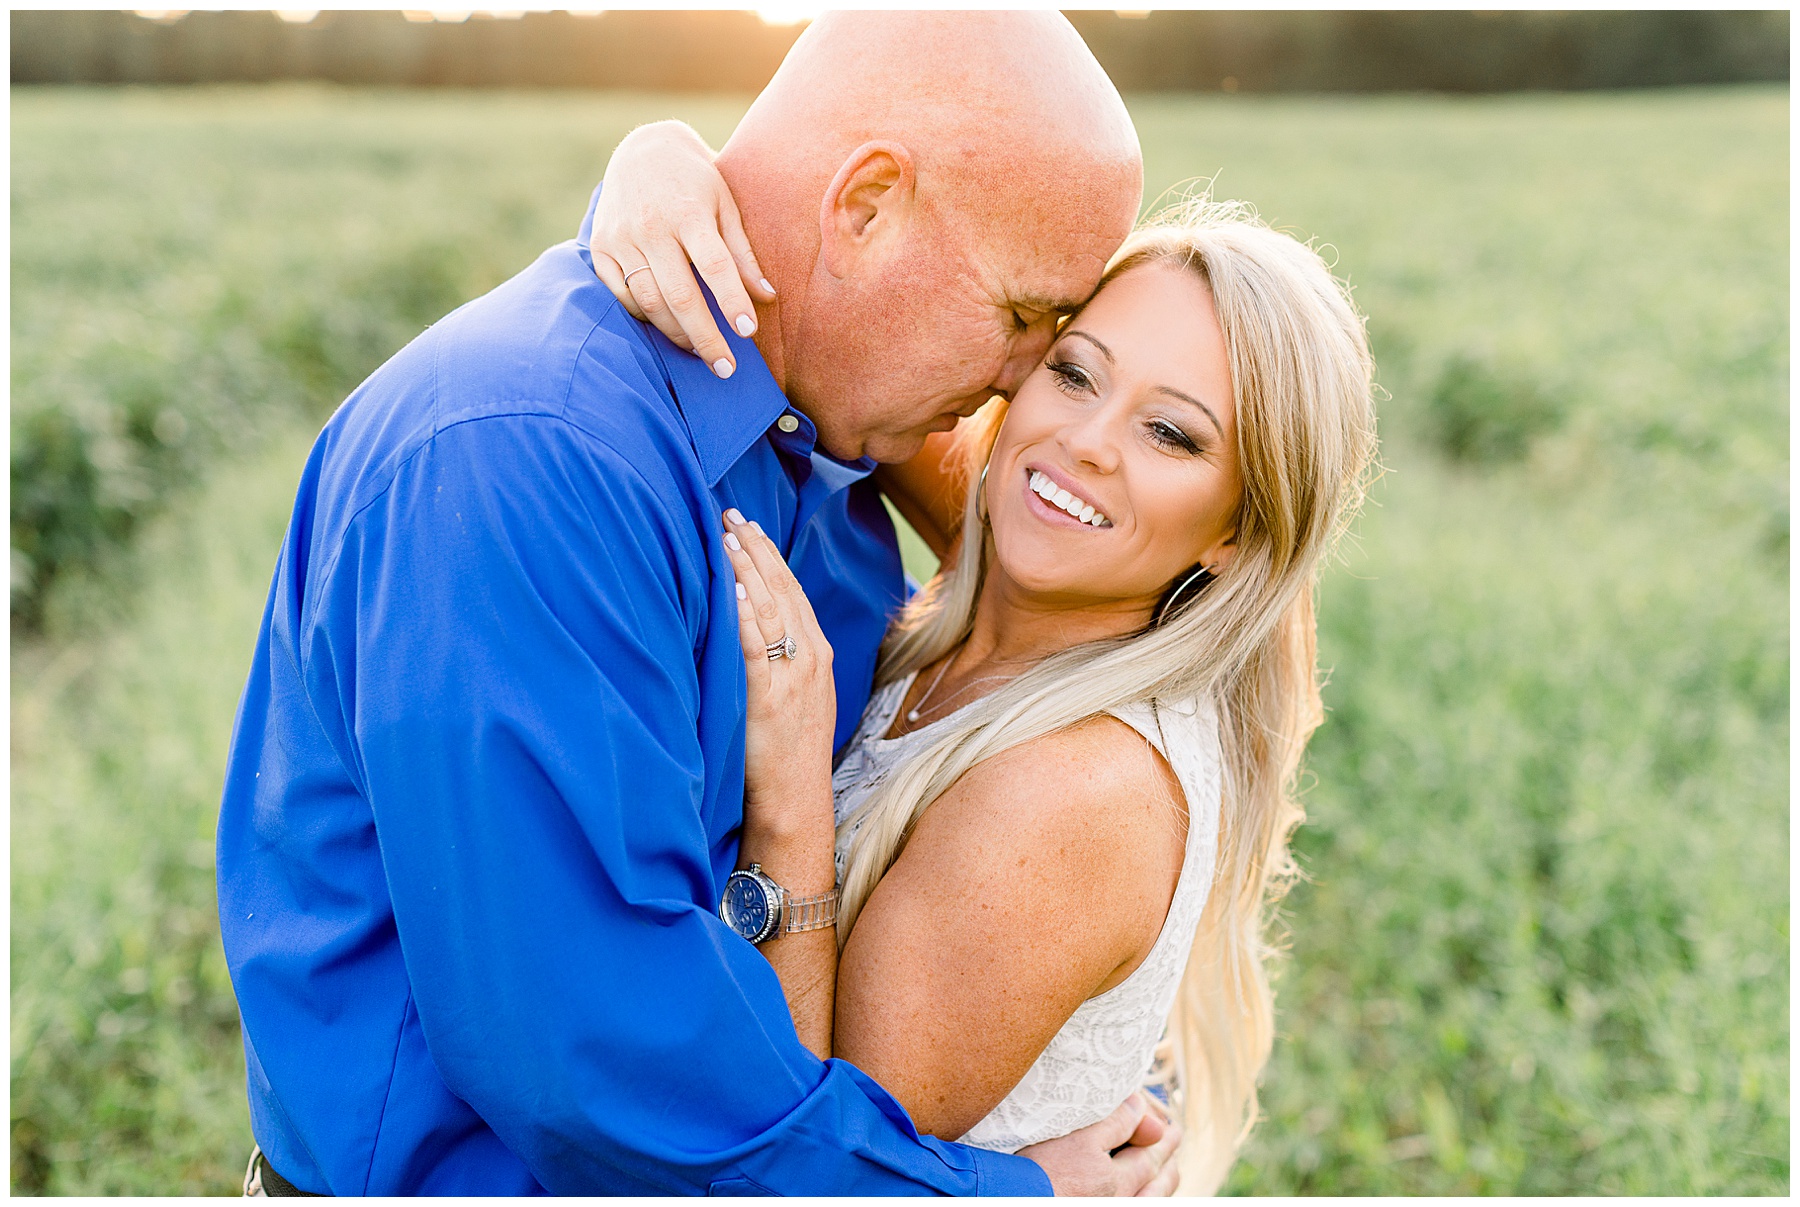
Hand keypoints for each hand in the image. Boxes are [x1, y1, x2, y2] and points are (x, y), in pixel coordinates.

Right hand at [591, 120, 776, 378]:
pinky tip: (667, 326)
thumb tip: (766, 297)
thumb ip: (742, 253)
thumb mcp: (726, 205)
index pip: (714, 265)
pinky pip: (622, 295)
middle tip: (726, 369)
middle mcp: (651, 226)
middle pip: (679, 295)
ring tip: (700, 352)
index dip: (732, 301)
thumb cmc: (695, 182)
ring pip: (649, 301)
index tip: (748, 332)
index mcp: (689, 212)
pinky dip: (646, 316)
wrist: (643, 149)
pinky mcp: (600, 248)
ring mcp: (621, 238)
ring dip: (676, 334)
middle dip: (705, 337)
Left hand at [721, 509, 835, 835]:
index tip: (750, 526)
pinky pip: (756, 646)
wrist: (796, 800)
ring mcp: (794, 677)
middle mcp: (811, 658)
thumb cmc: (788, 754)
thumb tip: (753, 628)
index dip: (770, 556)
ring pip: (771, 608)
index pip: (793, 591)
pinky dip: (745, 615)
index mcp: (817, 655)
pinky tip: (731, 588)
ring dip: (748, 569)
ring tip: (727, 536)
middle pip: (783, 589)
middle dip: (757, 548)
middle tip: (732, 513)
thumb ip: (782, 662)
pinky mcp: (770, 697)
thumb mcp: (797, 698)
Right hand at [1019, 1090, 1182, 1195]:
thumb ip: (1114, 1122)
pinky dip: (1145, 1196)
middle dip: (1167, 1162)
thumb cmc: (1038, 1170)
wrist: (1009, 1199)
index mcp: (1115, 1180)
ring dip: (1160, 1184)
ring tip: (1164, 1172)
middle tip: (1173, 1145)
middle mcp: (1117, 1203)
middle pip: (1156, 1185)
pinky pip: (1135, 1203)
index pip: (1150, 1155)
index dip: (1162, 1138)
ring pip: (1148, 1201)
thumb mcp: (1076, 1137)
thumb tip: (1140, 1107)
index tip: (1171, 1127)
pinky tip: (1139, 1190)